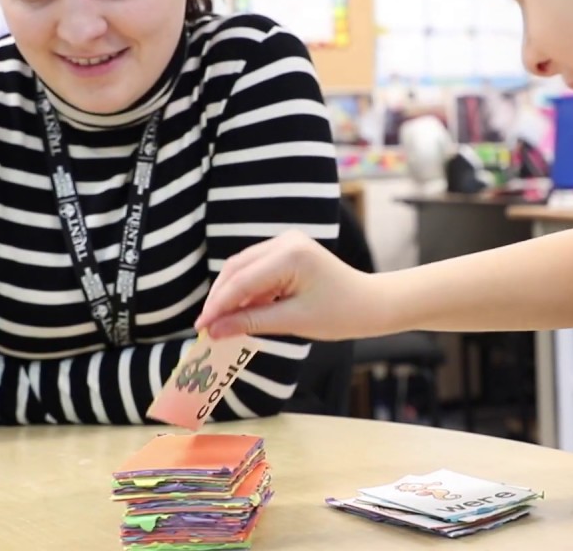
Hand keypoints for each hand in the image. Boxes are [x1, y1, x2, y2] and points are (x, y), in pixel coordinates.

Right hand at [195, 230, 385, 340]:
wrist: (372, 303)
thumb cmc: (341, 314)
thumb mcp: (294, 321)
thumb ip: (251, 322)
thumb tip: (215, 331)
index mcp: (290, 255)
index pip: (242, 281)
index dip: (218, 306)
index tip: (200, 328)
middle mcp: (285, 241)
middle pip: (237, 269)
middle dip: (220, 299)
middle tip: (204, 327)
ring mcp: (286, 243)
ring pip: (243, 268)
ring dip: (230, 295)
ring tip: (218, 323)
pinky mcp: (287, 251)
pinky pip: (256, 270)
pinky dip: (246, 291)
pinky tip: (239, 312)